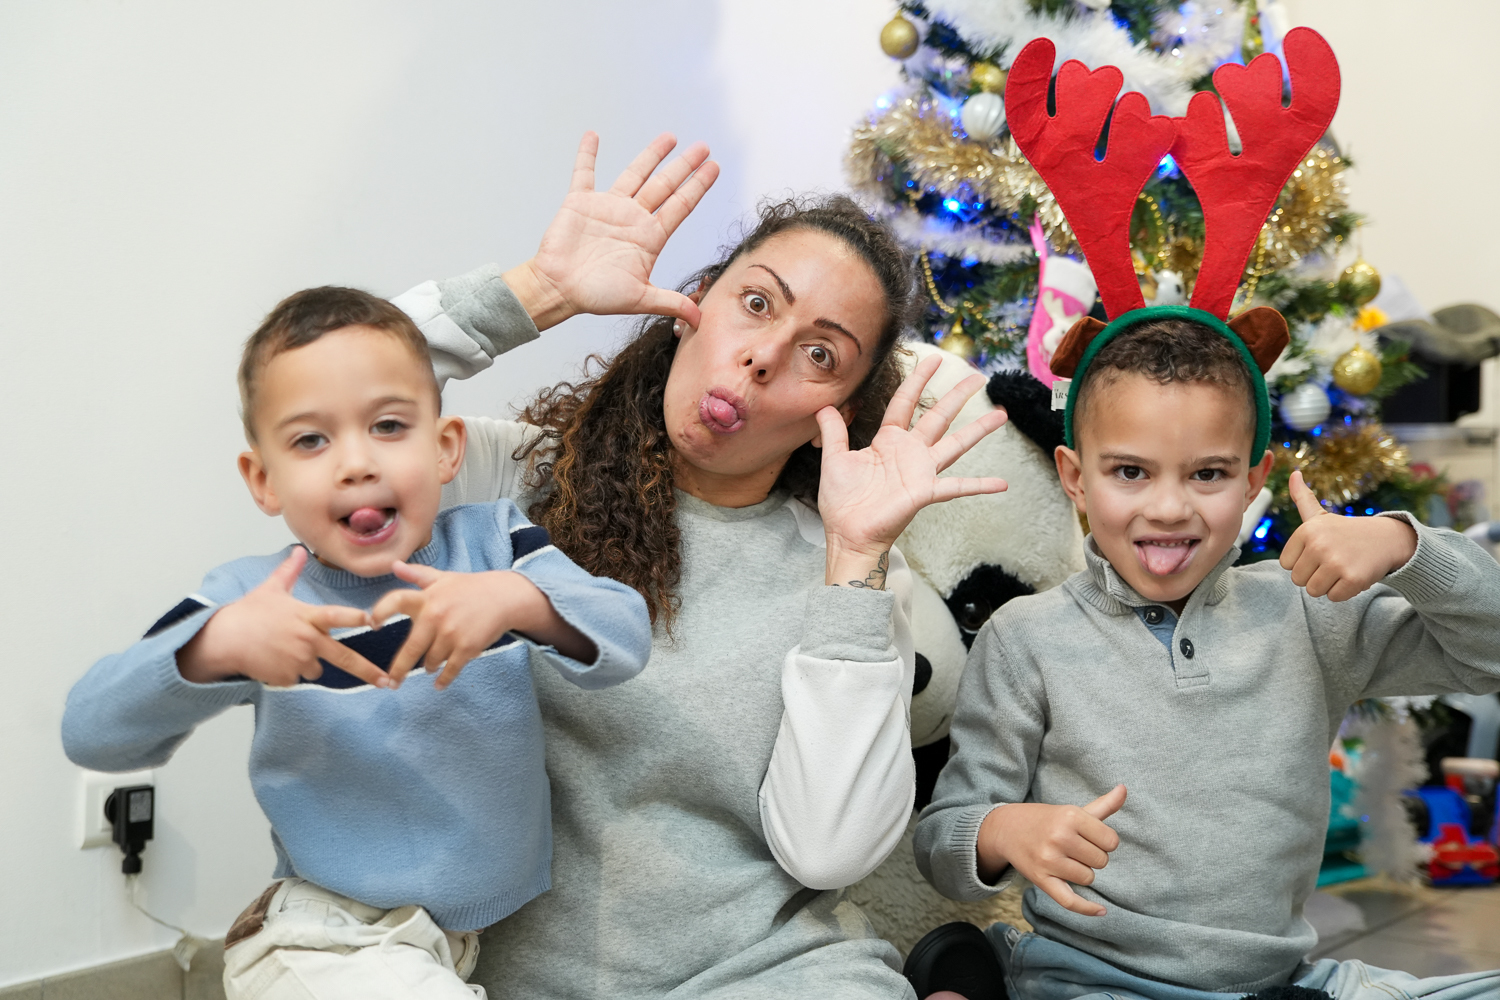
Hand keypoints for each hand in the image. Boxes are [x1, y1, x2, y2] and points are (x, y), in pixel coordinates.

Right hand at [176, 548, 385, 687]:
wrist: (224, 640)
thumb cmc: (248, 613)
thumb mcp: (270, 589)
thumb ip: (290, 572)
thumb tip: (298, 550)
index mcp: (307, 616)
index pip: (336, 616)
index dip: (355, 618)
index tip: (372, 621)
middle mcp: (307, 640)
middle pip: (343, 657)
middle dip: (367, 671)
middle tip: (386, 682)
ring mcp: (297, 660)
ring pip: (317, 668)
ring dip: (307, 662)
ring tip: (283, 649)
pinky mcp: (286, 677)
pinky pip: (298, 678)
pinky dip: (290, 672)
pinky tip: (274, 660)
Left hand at [372, 563, 594, 689]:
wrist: (504, 597)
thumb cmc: (471, 587)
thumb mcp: (443, 578)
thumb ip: (417, 575)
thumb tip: (393, 565)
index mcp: (427, 598)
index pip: (395, 601)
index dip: (381, 612)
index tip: (374, 624)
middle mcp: (435, 615)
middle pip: (411, 648)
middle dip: (399, 669)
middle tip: (392, 682)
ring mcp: (451, 633)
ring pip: (431, 660)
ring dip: (429, 666)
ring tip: (429, 667)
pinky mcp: (467, 647)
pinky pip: (451, 669)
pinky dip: (444, 679)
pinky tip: (439, 685)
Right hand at [504, 132, 719, 330]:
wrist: (558, 290)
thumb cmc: (596, 296)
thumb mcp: (639, 299)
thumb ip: (671, 302)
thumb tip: (699, 319)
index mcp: (649, 238)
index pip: (680, 206)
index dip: (698, 187)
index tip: (714, 168)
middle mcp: (633, 219)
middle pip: (665, 186)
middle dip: (684, 166)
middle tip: (703, 147)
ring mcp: (608, 208)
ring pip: (635, 174)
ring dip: (651, 155)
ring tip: (670, 137)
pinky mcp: (580, 202)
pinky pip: (584, 172)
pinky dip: (587, 154)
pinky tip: (593, 136)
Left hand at [816, 354, 1008, 586]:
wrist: (847, 533)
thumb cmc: (842, 500)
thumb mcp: (834, 458)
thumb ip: (833, 431)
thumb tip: (823, 406)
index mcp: (888, 440)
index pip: (906, 401)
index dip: (919, 379)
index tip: (933, 359)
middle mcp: (910, 452)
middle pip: (938, 416)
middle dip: (958, 395)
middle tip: (978, 376)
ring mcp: (921, 471)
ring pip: (955, 444)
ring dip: (979, 430)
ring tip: (1002, 414)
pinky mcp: (925, 492)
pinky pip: (957, 487)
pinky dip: (980, 485)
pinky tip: (1002, 484)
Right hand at [976, 785, 1125, 916]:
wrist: (1006, 829)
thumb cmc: (1046, 820)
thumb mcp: (1073, 811)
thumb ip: (1103, 805)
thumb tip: (1125, 789)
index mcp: (1070, 816)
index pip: (1111, 841)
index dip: (1105, 842)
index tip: (1092, 839)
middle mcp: (1059, 837)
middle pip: (1101, 861)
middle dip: (1093, 857)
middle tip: (1076, 849)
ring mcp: (1049, 860)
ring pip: (1088, 878)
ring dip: (1082, 873)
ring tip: (1066, 860)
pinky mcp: (1041, 879)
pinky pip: (1070, 900)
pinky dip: (1087, 909)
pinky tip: (1101, 911)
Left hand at [1279, 470, 1417, 600]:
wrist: (1387, 539)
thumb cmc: (1346, 530)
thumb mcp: (1320, 515)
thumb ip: (1302, 498)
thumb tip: (1293, 473)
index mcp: (1306, 531)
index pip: (1286, 564)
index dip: (1303, 562)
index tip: (1319, 551)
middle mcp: (1318, 545)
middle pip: (1298, 580)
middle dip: (1314, 575)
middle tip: (1333, 561)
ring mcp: (1336, 562)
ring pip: (1314, 591)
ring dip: (1328, 585)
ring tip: (1342, 567)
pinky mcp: (1353, 579)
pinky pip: (1334, 597)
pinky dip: (1345, 591)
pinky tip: (1354, 575)